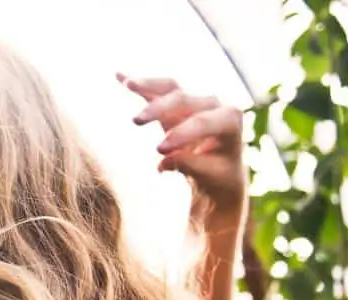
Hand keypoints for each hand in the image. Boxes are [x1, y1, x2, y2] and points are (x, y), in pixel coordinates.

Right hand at [118, 74, 246, 219]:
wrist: (219, 170)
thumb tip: (164, 162)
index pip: (202, 122)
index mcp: (229, 120)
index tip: (159, 150)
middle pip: (183, 100)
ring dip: (148, 85)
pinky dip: (140, 85)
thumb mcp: (208, 175)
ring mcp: (194, 101)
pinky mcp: (177, 103)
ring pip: (170, 88)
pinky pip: (157, 91)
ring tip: (128, 84)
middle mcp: (213, 104)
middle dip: (159, 109)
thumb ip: (189, 165)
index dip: (180, 133)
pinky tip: (119, 76)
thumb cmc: (218, 174)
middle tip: (136, 121)